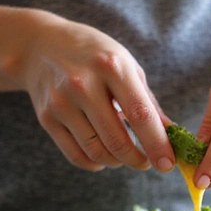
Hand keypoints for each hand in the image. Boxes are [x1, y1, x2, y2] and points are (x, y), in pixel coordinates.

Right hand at [20, 16, 173, 171]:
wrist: (40, 46)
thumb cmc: (94, 56)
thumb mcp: (126, 65)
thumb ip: (148, 101)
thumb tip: (170, 135)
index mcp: (112, 66)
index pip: (140, 115)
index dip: (157, 144)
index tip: (167, 164)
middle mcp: (83, 84)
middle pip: (117, 141)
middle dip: (137, 160)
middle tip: (147, 163)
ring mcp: (61, 102)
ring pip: (97, 152)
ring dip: (117, 162)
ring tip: (124, 155)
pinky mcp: (46, 117)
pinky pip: (76, 155)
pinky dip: (95, 163)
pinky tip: (103, 157)